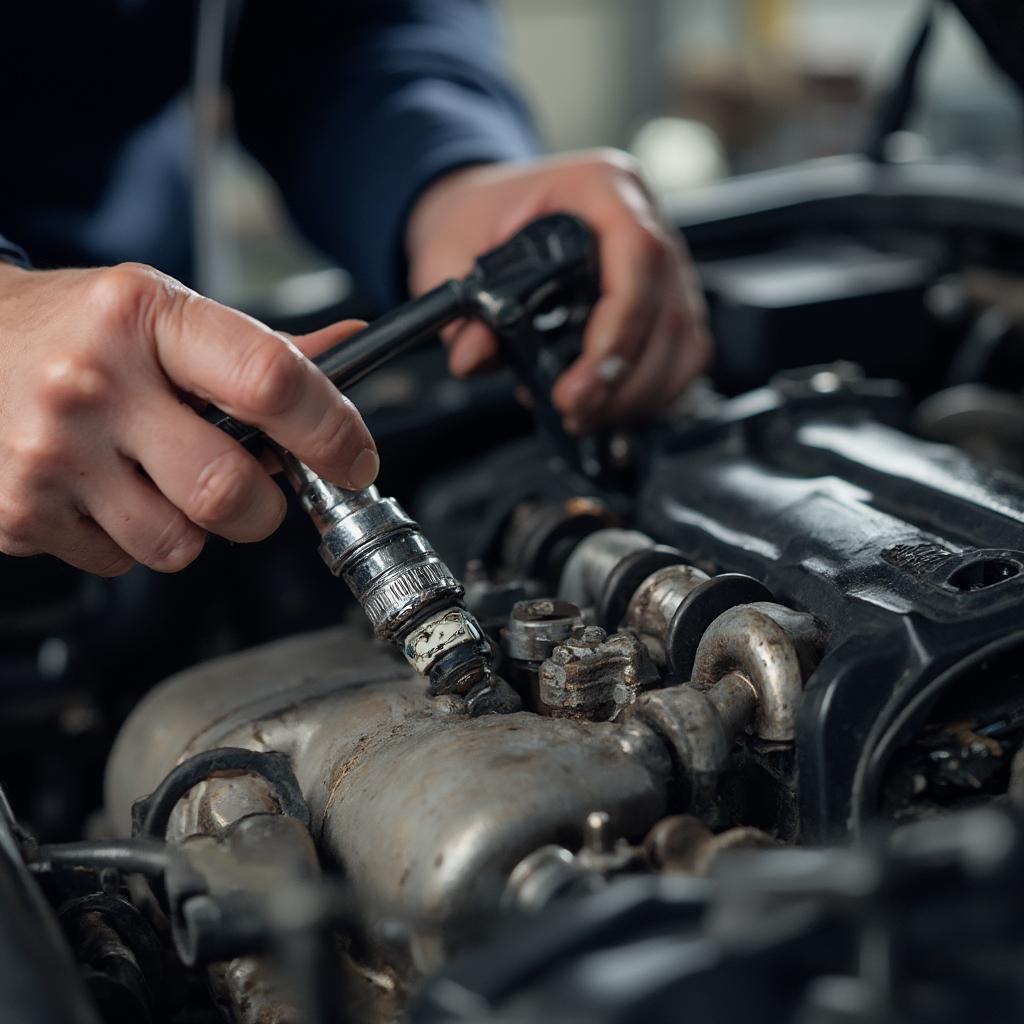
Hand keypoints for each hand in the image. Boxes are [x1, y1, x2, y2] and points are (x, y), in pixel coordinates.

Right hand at [0, 262, 377, 575]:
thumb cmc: (77, 330)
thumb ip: (257, 347)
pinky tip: (106, 490)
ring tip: (159, 477)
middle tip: (252, 486)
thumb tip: (347, 349)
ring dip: (194, 526)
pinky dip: (133, 538)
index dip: (331, 431)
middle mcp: (91, 384)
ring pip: (180, 545)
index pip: (270, 381)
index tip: (353, 458)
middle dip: (263, 506)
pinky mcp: (18, 515)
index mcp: (144, 318)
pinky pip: (122, 563)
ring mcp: (50, 455)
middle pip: (230, 490)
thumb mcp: (163, 313)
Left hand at [405, 149, 709, 432]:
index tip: (582, 381)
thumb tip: (473, 356)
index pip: (637, 253)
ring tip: (585, 416)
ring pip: (682, 336)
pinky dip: (656, 389)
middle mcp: (644, 216)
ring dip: (640, 392)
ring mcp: (664, 257)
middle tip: (575, 411)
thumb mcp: (449, 252)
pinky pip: (685, 349)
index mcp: (599, 187)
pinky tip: (615, 408)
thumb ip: (461, 309)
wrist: (491, 213)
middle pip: (665, 306)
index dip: (619, 325)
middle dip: (623, 377)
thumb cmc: (480, 219)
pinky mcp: (667, 295)